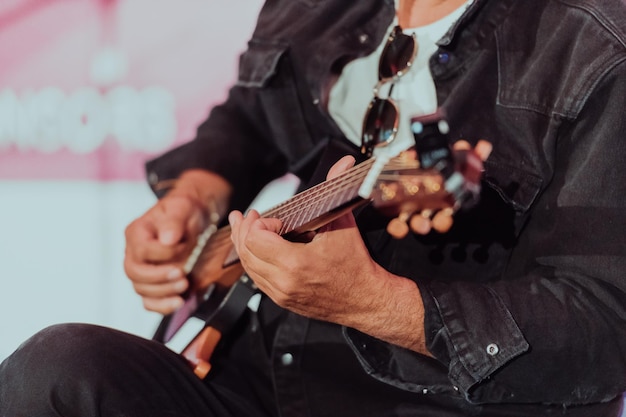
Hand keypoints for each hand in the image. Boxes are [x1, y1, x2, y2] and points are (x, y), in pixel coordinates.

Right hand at [124, 170, 231, 313]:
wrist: (194, 218)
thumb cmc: (185, 211)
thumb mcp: (182, 208)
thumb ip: (173, 222)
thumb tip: (167, 239)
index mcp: (137, 232)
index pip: (142, 249)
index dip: (163, 253)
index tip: (183, 247)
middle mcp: (134, 252)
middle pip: (134, 272)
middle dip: (160, 277)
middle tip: (182, 275)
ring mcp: (142, 270)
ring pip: (141, 289)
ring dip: (164, 292)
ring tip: (185, 285)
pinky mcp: (153, 283)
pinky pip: (149, 301)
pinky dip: (162, 305)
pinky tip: (179, 302)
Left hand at [229, 156, 429, 354]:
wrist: (365, 300)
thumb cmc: (356, 265)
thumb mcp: (344, 224)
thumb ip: (337, 189)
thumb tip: (344, 163)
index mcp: (296, 263)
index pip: (256, 239)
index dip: (259, 223)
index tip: (273, 218)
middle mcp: (284, 281)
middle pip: (246, 252)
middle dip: (243, 230)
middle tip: (246, 216)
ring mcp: (280, 294)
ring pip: (248, 267)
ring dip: (243, 246)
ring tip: (240, 228)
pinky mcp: (281, 300)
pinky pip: (257, 279)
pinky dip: (253, 262)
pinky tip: (252, 249)